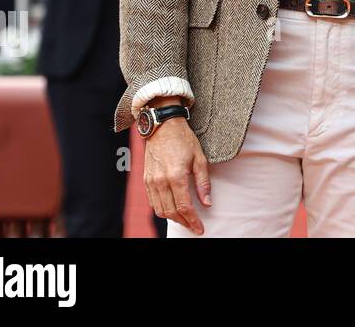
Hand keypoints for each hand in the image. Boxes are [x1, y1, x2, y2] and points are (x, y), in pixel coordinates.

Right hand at [143, 113, 211, 233]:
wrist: (162, 126)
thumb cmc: (184, 140)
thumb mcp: (200, 158)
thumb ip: (203, 183)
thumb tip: (207, 203)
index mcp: (176, 176)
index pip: (184, 207)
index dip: (193, 220)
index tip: (200, 228)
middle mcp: (161, 181)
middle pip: (171, 211)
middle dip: (184, 222)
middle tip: (194, 226)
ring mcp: (151, 181)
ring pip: (160, 210)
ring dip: (173, 218)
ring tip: (185, 220)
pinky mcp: (146, 180)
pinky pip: (153, 202)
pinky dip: (162, 209)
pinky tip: (172, 209)